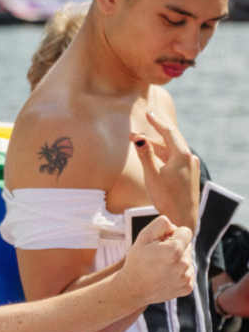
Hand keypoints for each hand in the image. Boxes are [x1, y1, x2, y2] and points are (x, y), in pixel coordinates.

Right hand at [120, 215, 193, 304]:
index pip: (186, 232)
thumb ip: (162, 224)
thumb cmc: (137, 260)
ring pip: (188, 259)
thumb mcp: (143, 236)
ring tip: (161, 266)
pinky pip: (188, 272)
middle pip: (187, 245)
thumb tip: (176, 228)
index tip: (162, 241)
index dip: (173, 233)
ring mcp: (187, 278)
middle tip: (158, 255)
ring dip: (178, 259)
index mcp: (174, 250)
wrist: (134, 288)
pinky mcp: (188, 287)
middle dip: (176, 246)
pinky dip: (179, 272)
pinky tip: (165, 275)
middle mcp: (184, 265)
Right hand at [130, 111, 199, 229]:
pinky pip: (176, 158)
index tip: (148, 113)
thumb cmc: (166, 198)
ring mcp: (192, 167)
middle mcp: (190, 159)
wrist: (183, 219)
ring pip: (172, 150)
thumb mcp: (152, 176)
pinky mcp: (190, 174)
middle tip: (141, 126)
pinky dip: (164, 154)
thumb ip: (145, 155)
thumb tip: (138, 137)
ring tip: (140, 143)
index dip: (157, 122)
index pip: (168, 132)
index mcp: (182, 156)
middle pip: (171, 140)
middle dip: (154, 133)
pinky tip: (155, 155)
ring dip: (157, 145)